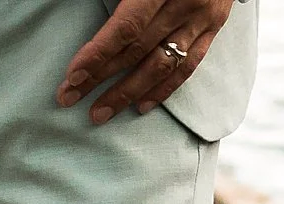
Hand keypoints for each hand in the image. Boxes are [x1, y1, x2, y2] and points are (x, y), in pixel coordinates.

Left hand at [58, 0, 235, 124]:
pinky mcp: (212, 29)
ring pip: (161, 65)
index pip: (126, 27)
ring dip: (127, 93)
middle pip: (137, 50)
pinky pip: (188, 66)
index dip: (98, 53)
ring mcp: (202, 19)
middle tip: (70, 98)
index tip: (73, 74)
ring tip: (99, 113)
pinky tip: (141, 106)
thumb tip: (97, 26)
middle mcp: (185, 4)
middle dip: (100, 78)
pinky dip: (164, 89)